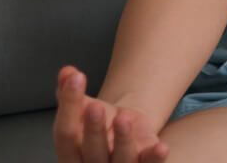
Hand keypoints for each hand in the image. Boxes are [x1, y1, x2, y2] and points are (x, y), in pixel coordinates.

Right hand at [53, 65, 169, 162]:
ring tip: (122, 118)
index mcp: (69, 153)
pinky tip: (161, 147)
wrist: (124, 133)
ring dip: (122, 140)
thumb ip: (69, 92)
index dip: (68, 106)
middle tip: (95, 107)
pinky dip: (155, 158)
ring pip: (120, 159)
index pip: (64, 134)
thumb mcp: (82, 107)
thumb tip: (67, 72)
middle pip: (91, 150)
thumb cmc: (97, 121)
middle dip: (93, 129)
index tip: (77, 77)